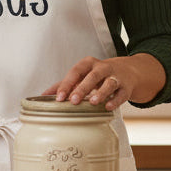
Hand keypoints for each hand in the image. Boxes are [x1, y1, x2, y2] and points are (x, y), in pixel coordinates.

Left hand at [46, 54, 163, 110]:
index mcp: (88, 64)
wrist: (127, 71)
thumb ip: (64, 84)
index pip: (75, 72)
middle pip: (92, 76)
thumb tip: (43, 95)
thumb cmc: (99, 74)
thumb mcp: (82, 75)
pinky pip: (121, 94)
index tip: (59, 97)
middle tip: (73, 101)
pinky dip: (115, 100)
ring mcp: (116, 77)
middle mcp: (102, 68)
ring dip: (101, 92)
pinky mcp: (126, 87)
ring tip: (93, 102)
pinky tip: (108, 107)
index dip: (67, 84)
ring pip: (109, 83)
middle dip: (82, 88)